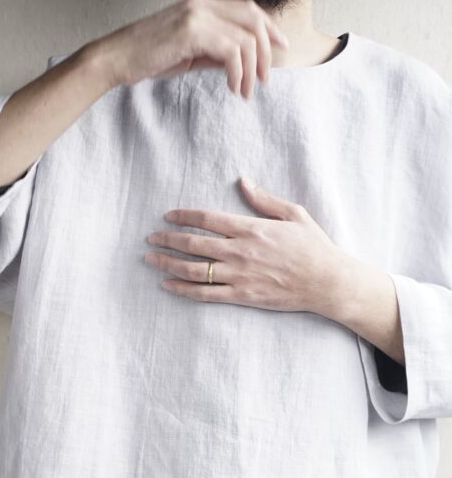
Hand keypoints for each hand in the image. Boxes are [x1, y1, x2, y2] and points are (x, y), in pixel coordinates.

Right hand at [87, 0, 288, 98]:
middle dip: (267, 50)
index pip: (247, 10)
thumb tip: (238, 64)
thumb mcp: (187, 54)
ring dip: (252, 69)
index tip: (280, 48)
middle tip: (266, 79)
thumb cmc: (147, 58)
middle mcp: (201, 4)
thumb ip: (213, 53)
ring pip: (245, 38)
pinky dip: (238, 72)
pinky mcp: (191, 32)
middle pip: (253, 19)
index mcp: (201, 5)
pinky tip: (233, 88)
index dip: (269, 27)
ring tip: (246, 91)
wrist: (116, 58)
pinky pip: (231, 51)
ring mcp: (197, 16)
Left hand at [143, 176, 346, 316]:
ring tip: (151, 260)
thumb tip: (243, 181)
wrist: (327, 282)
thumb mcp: (292, 214)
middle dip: (168, 240)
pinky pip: (206, 294)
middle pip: (194, 244)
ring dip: (168, 264)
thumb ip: (264, 200)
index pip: (208, 219)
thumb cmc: (313, 247)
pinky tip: (167, 285)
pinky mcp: (242, 296)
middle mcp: (240, 252)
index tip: (168, 216)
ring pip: (194, 270)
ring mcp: (239, 276)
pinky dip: (183, 289)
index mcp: (251, 229)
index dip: (184, 216)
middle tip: (150, 238)